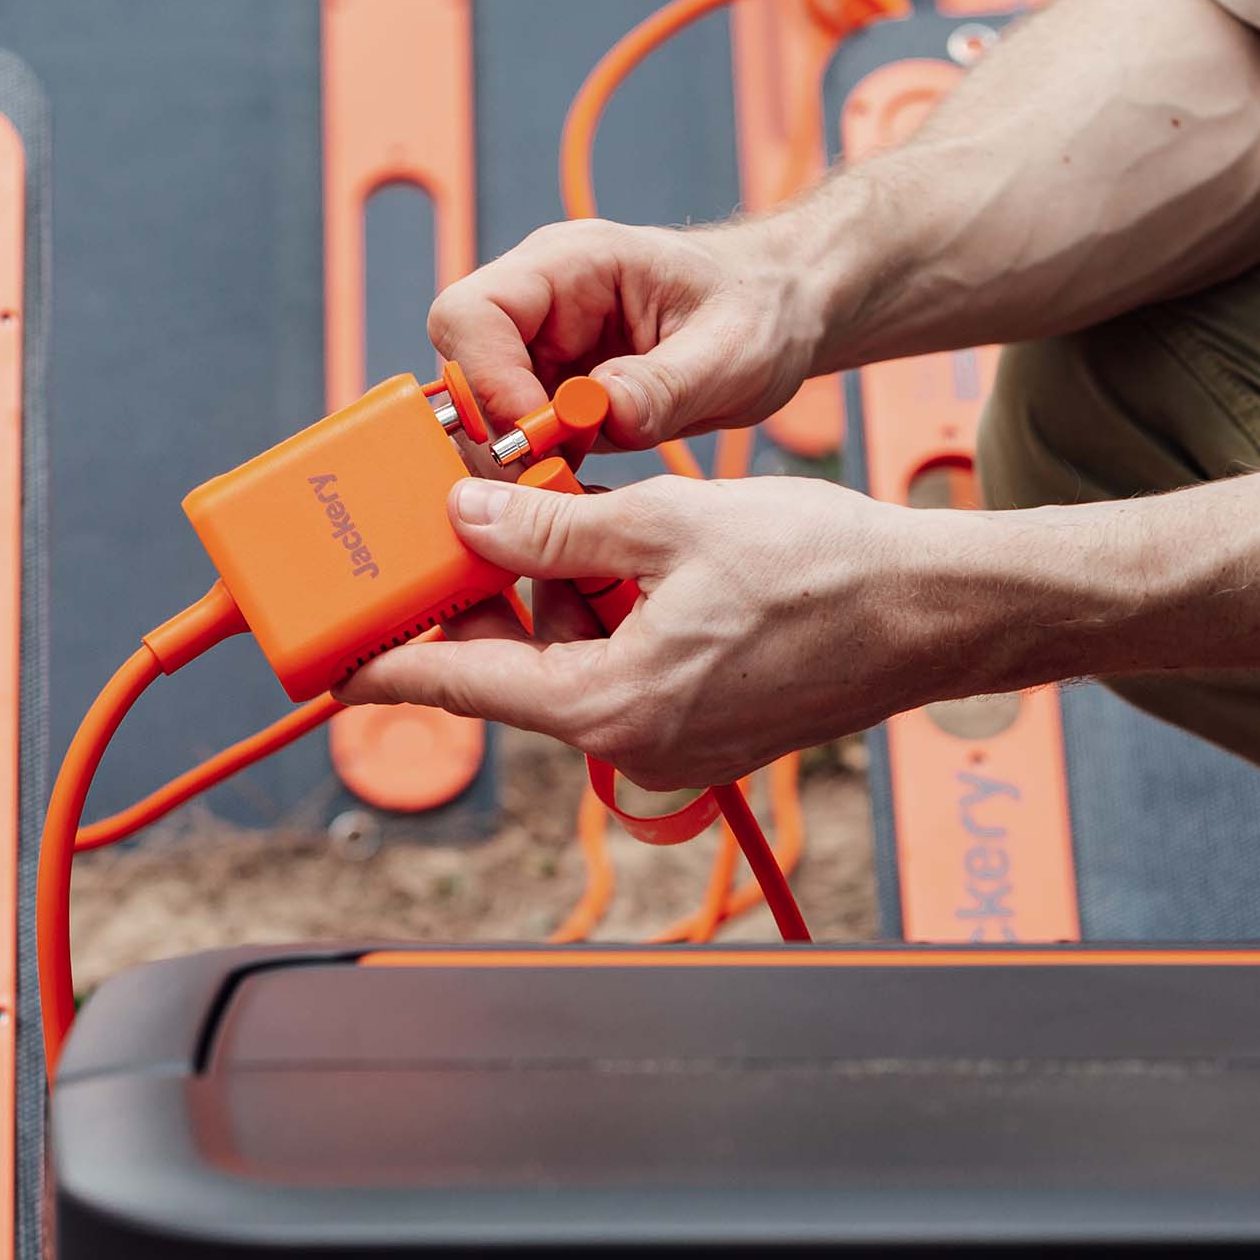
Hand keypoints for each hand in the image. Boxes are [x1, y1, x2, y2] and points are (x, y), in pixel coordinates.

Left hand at [338, 474, 1012, 787]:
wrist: (936, 612)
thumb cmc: (824, 570)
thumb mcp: (669, 523)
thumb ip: (554, 527)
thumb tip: (469, 519)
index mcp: (613, 704)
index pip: (463, 686)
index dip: (385, 666)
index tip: (324, 661)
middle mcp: (638, 746)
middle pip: (527, 665)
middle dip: (515, 587)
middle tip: (508, 511)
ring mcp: (680, 747)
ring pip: (586, 663)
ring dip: (585, 595)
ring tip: (637, 526)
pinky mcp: (715, 734)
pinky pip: (637, 673)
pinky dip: (632, 618)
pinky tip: (671, 563)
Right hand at [426, 219, 825, 449]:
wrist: (783, 313)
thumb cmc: (760, 308)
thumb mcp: (731, 351)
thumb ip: (664, 386)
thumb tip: (604, 418)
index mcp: (574, 264)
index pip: (472, 313)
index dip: (486, 381)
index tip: (537, 436)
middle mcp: (544, 301)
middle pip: (462, 366)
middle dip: (497, 428)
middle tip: (552, 473)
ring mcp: (547, 347)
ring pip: (484, 409)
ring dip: (518, 454)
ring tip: (574, 479)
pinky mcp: (559, 390)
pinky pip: (520, 434)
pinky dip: (540, 466)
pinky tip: (581, 482)